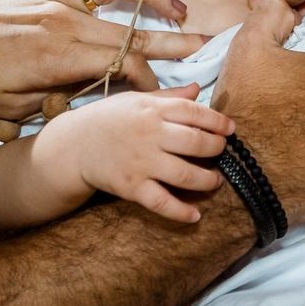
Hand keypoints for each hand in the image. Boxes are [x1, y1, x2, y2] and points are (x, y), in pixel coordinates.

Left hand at [0, 0, 209, 118]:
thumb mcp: (18, 107)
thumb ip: (62, 99)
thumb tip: (93, 95)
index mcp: (60, 56)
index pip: (122, 67)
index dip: (148, 82)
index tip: (162, 96)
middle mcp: (63, 20)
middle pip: (128, 30)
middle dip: (169, 41)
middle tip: (202, 46)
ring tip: (175, 7)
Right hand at [38, 83, 232, 223]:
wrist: (74, 145)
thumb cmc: (109, 118)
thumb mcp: (137, 99)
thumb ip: (169, 96)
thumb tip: (197, 89)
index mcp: (153, 109)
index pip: (194, 112)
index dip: (218, 121)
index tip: (230, 129)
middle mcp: (150, 134)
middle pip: (196, 143)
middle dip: (216, 149)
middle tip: (222, 152)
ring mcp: (142, 162)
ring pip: (185, 174)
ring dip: (208, 180)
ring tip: (215, 181)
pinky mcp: (132, 187)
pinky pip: (162, 202)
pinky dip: (181, 212)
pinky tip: (196, 216)